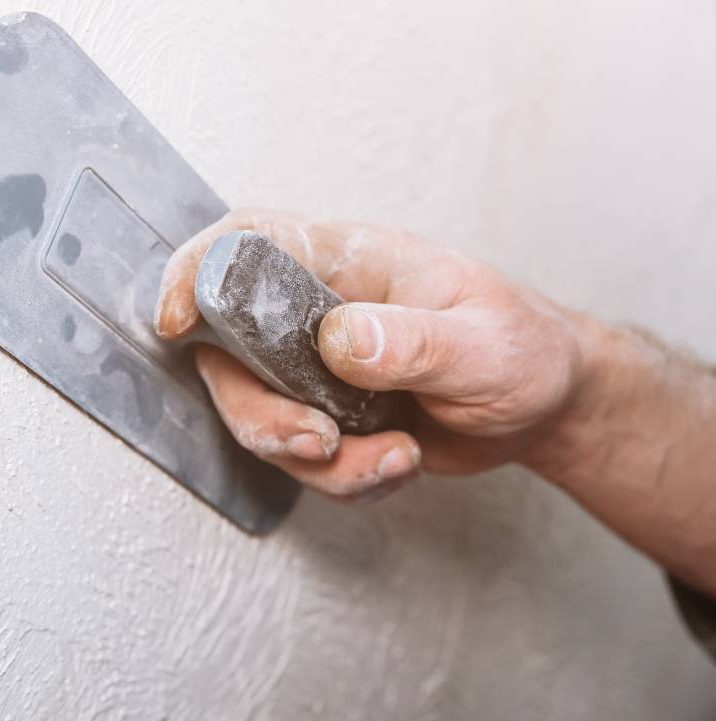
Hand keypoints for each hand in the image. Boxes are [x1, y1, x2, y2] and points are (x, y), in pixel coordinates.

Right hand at [155, 210, 587, 501]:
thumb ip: (411, 341)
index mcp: (349, 262)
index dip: (198, 269)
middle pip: (229, 354)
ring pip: (258, 417)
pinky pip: (301, 460)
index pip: (250, 242)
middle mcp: (316, 311)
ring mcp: (314, 368)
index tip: (175, 317)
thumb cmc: (523, 349)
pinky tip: (399, 461)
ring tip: (393, 457)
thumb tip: (339, 339)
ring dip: (316, 459)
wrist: (545, 404)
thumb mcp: (485, 344)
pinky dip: (346, 478)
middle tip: (320, 441)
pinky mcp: (325, 415)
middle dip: (260, 414)